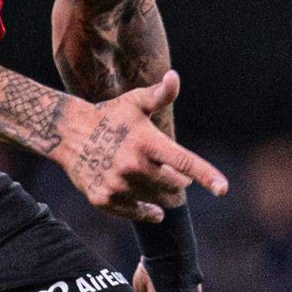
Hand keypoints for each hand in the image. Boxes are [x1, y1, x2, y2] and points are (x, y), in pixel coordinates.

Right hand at [52, 72, 227, 220]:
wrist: (67, 133)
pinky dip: (148, 213)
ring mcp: (118, 185)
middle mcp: (133, 165)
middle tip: (173, 173)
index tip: (223, 189)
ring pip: (157, 200)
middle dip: (180, 182)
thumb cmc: (109, 115)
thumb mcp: (134, 102)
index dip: (206, 175)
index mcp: (146, 142)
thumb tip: (174, 77)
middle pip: (175, 186)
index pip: (183, 161)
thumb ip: (160, 95)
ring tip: (154, 180)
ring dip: (163, 195)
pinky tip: (154, 209)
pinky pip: (137, 214)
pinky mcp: (104, 199)